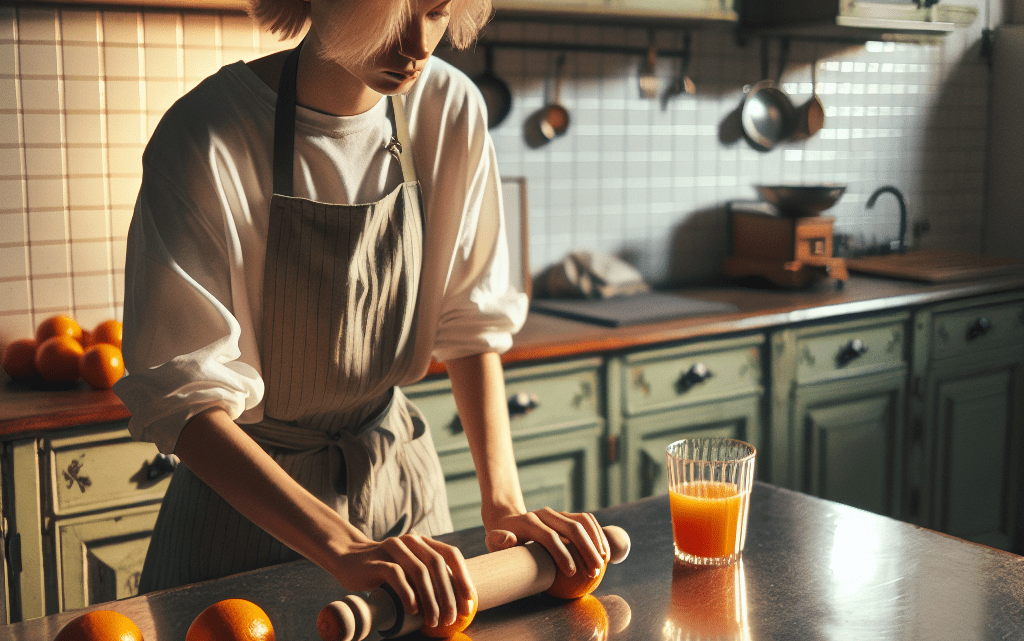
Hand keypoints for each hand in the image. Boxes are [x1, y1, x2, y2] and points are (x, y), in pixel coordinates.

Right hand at [335, 534, 474, 628]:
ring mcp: (393, 548)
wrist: (348, 559)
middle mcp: (411, 541)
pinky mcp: (377, 561)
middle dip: (448, 594)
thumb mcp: (409, 569)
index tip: (469, 603)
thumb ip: (428, 577)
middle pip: (437, 565)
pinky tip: (413, 610)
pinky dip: (408, 594)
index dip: (463, 578)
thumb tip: (456, 603)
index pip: (451, 555)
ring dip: (430, 599)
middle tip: (450, 619)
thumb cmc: (384, 570)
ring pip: (420, 571)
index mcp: (423, 542)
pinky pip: (396, 576)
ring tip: (433, 621)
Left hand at [484, 508, 609, 578]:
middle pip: (572, 527)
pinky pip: (586, 520)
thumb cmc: (501, 538)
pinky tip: (604, 552)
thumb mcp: (493, 540)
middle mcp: (545, 514)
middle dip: (586, 550)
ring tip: (603, 562)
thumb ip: (498, 540)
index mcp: (527, 521)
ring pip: (582, 521)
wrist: (507, 519)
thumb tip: (509, 539)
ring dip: (596, 541)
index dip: (561, 553)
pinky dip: (598, 534)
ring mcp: (557, 513)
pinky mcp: (566, 515)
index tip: (572, 573)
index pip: (549, 535)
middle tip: (594, 572)